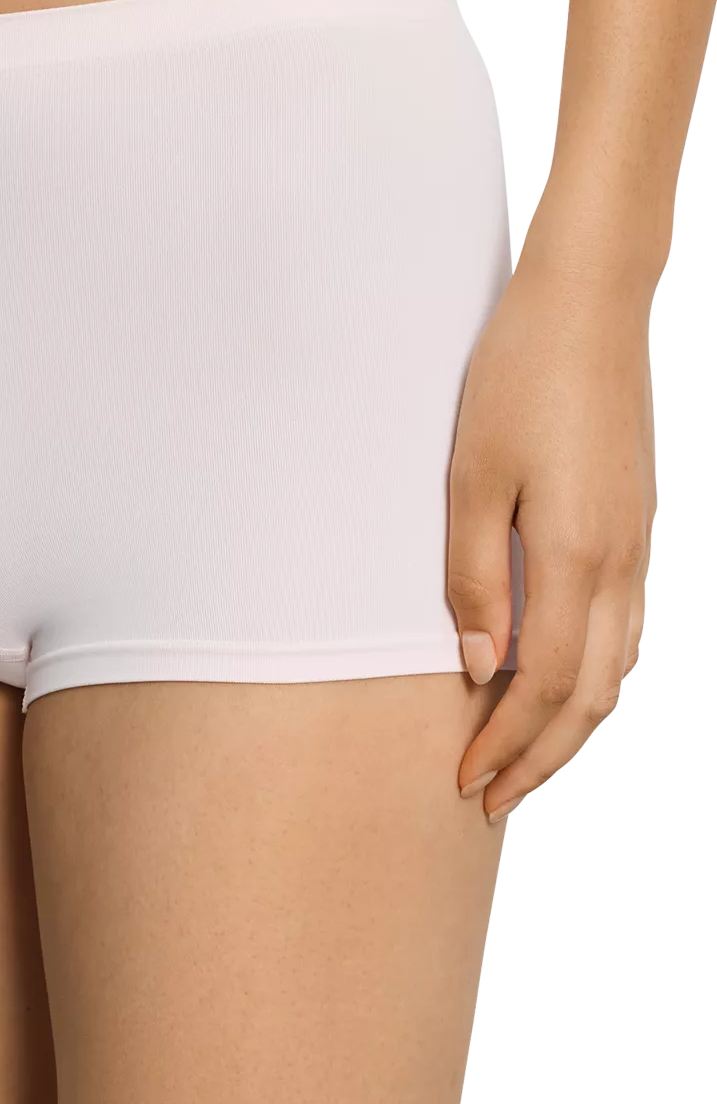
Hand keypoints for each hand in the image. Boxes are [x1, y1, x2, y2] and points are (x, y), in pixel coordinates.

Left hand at [447, 242, 655, 821]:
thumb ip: (473, 579)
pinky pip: (627, 626)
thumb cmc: (517, 379)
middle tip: (492, 800)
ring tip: (522, 755)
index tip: (465, 783)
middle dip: (542, 758)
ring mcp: (639, 543)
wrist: (590, 303)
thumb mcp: (471, 478)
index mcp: (576, 556)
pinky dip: (595, 675)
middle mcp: (621, 563)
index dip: (505, 745)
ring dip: (571, 724)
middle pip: (593, 697)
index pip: (546, 688)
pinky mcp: (638, 522)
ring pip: (618, 667)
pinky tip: (562, 677)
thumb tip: (481, 669)